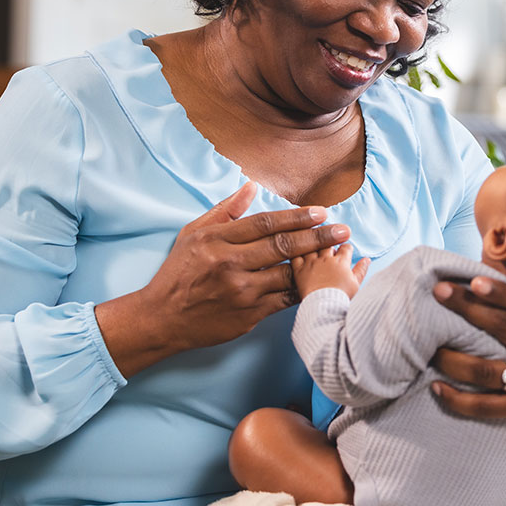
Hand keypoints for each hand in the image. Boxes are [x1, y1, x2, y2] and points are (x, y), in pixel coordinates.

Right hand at [95, 182, 351, 371]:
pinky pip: (284, 299)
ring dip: (315, 264)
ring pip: (287, 274)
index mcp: (217, 240)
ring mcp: (241, 292)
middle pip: (282, 246)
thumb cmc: (178, 272)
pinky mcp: (249, 315)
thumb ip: (225, 210)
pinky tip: (320, 281)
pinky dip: (303, 289)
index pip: (265, 223)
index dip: (296, 217)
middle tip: (343, 230)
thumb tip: (252, 186)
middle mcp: (230, 264)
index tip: (320, 212)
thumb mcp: (193, 234)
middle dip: (317, 237)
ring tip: (339, 255)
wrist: (162, 318)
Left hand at [292, 243, 369, 298]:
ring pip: (312, 245)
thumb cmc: (341, 299)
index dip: (346, 248)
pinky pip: (295, 256)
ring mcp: (311, 263)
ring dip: (314, 245)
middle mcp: (325, 258)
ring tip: (314, 247)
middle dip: (330, 244)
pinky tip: (297, 252)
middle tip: (329, 249)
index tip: (345, 251)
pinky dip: (296, 252)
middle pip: (328, 243)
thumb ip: (361, 270)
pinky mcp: (298, 270)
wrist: (325, 308)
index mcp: (341, 261)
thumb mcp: (356, 284)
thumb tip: (367, 259)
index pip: (345, 247)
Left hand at [428, 276, 505, 449]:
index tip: (474, 280)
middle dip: (467, 308)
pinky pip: (485, 406)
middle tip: (439, 292)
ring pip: (485, 370)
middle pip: (501, 328)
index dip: (500, 292)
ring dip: (452, 358)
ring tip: (429, 347)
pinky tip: (436, 388)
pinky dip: (458, 399)